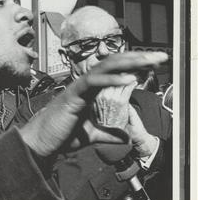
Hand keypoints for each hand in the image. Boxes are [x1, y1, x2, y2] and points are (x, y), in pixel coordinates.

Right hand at [20, 51, 167, 156]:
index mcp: (91, 90)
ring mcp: (79, 87)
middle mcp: (86, 84)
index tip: (153, 64)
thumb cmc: (62, 135)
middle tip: (159, 58)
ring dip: (129, 62)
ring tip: (149, 61)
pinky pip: (93, 82)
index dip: (134, 65)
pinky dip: (112, 79)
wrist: (42, 141)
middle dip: (137, 58)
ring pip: (105, 67)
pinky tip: (130, 78)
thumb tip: (125, 136)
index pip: (115, 71)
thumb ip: (109, 133)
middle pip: (114, 64)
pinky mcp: (73, 94)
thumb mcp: (93, 135)